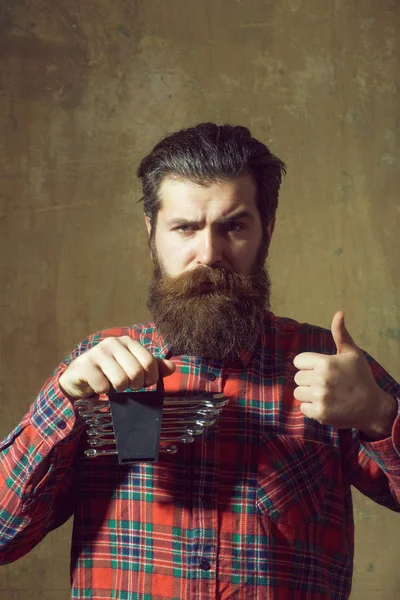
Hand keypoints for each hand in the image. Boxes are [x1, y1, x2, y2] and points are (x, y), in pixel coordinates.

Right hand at [58, 336, 175, 399]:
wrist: (79, 376)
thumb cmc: (109, 371)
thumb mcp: (132, 367)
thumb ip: (152, 366)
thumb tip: (172, 367)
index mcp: (128, 341)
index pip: (149, 362)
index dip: (151, 378)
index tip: (145, 384)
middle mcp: (113, 343)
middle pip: (136, 372)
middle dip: (135, 385)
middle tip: (129, 387)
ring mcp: (98, 353)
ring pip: (120, 380)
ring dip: (120, 389)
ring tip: (115, 387)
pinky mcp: (85, 366)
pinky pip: (103, 385)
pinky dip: (104, 391)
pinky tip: (100, 387)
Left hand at [293, 311, 388, 431]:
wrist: (372, 407)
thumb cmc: (361, 377)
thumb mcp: (352, 353)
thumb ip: (340, 334)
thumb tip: (339, 312)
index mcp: (326, 363)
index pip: (298, 361)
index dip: (308, 365)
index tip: (321, 369)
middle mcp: (321, 379)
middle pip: (298, 378)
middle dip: (309, 380)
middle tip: (326, 383)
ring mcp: (320, 397)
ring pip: (298, 393)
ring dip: (308, 395)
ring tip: (325, 394)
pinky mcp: (320, 413)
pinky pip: (302, 408)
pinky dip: (311, 409)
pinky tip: (325, 405)